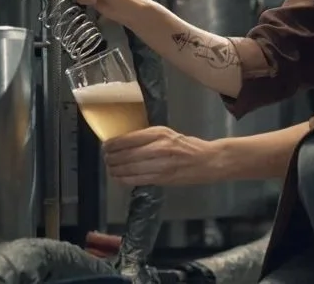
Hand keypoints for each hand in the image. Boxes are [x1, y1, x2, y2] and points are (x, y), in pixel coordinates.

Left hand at [103, 126, 224, 186]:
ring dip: (115, 170)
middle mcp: (159, 148)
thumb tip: (124, 142)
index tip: (105, 146)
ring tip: (110, 169)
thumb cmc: (187, 146)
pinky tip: (119, 178)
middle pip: (126, 155)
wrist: (208, 161)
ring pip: (129, 169)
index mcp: (159, 133)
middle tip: (106, 159)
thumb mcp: (167, 134)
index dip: (113, 144)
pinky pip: (137, 180)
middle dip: (111, 158)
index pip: (128, 139)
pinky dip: (125, 179)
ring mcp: (160, 165)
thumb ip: (147, 137)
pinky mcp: (162, 179)